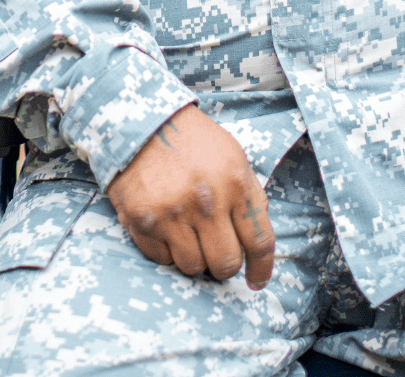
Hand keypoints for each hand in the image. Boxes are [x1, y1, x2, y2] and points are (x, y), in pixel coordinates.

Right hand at [106, 104, 274, 288]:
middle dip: (225, 265)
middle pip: (226, 264)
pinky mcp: (142, 221)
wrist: (144, 122)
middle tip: (218, 253)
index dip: (262, 268)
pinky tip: (167, 226)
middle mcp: (206, 201)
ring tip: (190, 233)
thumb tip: (257, 243)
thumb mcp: (234, 157)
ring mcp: (172, 213)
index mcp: (235, 182)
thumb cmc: (195, 142)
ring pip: (193, 267)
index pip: (259, 241)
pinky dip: (168, 251)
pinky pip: (162, 260)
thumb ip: (249, 197)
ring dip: (195, 258)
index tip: (257, 281)